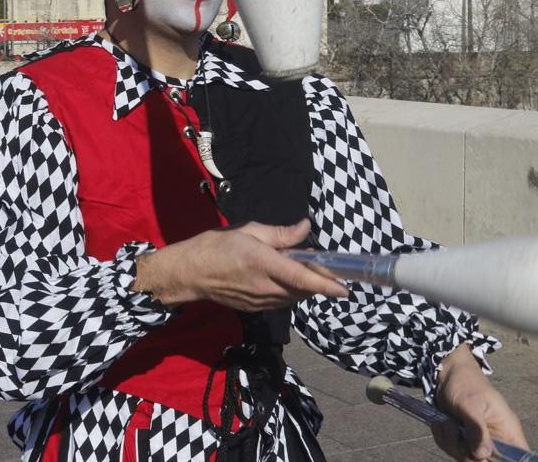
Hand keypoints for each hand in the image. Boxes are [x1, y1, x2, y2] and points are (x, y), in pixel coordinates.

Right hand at [133, 220, 348, 309]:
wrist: (190, 273)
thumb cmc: (216, 246)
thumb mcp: (248, 231)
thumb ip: (280, 234)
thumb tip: (306, 228)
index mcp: (264, 264)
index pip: (303, 277)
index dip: (327, 284)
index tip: (346, 289)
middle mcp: (266, 287)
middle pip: (304, 289)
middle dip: (318, 280)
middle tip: (323, 265)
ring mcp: (261, 301)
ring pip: (295, 297)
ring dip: (304, 286)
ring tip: (300, 268)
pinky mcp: (256, 308)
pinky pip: (283, 302)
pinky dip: (291, 291)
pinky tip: (285, 278)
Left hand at [433, 345, 529, 460]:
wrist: (447, 372)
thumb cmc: (465, 383)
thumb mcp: (470, 404)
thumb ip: (477, 430)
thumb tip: (482, 454)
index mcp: (508, 433)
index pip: (519, 459)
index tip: (482, 454)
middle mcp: (496, 441)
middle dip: (464, 451)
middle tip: (453, 427)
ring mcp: (479, 442)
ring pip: (465, 458)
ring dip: (449, 440)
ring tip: (446, 420)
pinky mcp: (464, 440)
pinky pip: (452, 449)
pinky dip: (442, 437)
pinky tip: (442, 421)